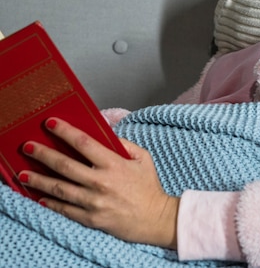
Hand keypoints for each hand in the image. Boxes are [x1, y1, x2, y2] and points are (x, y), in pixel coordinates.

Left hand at [19, 117, 178, 247]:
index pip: (85, 143)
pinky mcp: (90, 218)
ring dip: (39, 180)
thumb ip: (125, 144)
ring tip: (23, 174)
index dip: (66, 132)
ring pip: (60, 188)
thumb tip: (106, 134)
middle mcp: (100, 182)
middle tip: (28, 147)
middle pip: (66, 165)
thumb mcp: (143, 158)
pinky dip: (51, 203)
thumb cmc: (149, 186)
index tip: (51, 123)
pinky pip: (65, 209)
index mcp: (114, 164)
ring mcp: (93, 201)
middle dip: (44, 154)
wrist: (153, 218)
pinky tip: (40, 196)